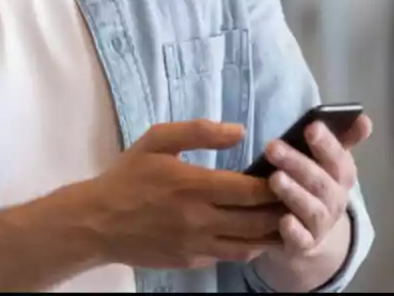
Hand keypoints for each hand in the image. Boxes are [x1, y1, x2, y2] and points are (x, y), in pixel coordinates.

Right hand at [80, 119, 285, 270]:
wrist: (97, 222)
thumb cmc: (128, 176)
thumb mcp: (156, 140)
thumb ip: (198, 131)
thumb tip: (239, 131)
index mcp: (192, 185)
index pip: (250, 189)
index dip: (275, 184)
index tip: (287, 174)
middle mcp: (199, 219)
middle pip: (257, 220)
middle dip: (281, 210)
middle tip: (296, 198)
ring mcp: (196, 244)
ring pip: (250, 245)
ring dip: (271, 234)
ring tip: (285, 220)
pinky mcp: (191, 261)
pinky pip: (229, 256)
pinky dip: (247, 246)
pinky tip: (253, 234)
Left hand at [261, 115, 372, 257]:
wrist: (315, 237)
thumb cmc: (315, 186)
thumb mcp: (328, 164)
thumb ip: (341, 139)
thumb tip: (364, 118)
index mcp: (341, 176)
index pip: (338, 159)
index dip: (327, 144)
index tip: (311, 127)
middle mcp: (335, 200)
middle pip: (319, 181)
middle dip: (296, 163)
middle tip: (272, 146)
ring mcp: (320, 224)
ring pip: (310, 208)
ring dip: (293, 193)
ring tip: (274, 178)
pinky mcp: (304, 244)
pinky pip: (301, 239)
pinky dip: (293, 231)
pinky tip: (283, 221)